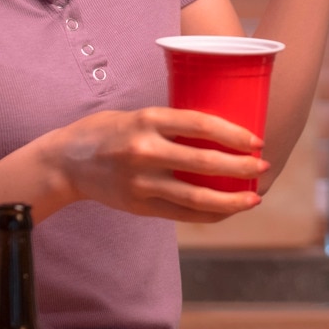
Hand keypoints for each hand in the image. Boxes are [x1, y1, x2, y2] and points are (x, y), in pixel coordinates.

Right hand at [39, 106, 269, 222]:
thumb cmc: (106, 131)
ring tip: (254, 199)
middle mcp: (145, 150)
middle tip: (263, 167)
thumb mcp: (136, 115)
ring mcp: (141, 182)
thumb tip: (218, 129)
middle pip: (204, 162)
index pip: (200, 124)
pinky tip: (227, 212)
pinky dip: (208, 214)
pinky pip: (182, 214)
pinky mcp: (139, 205)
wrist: (65, 162)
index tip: (256, 140)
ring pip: (196, 196)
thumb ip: (170, 123)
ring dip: (230, 199)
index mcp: (147, 120)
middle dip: (240, 167)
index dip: (233, 133)